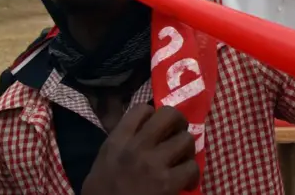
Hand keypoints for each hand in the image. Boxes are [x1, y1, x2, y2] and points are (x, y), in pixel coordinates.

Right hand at [82, 105, 199, 194]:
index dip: (153, 114)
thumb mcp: (105, 159)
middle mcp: (136, 147)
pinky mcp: (167, 183)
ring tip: (182, 160)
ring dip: (187, 150)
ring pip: (186, 139)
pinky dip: (192, 174)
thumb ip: (122, 140)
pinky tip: (185, 182)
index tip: (155, 127)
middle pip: (170, 115)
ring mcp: (153, 164)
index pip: (142, 109)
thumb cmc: (102, 192)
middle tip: (177, 135)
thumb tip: (144, 127)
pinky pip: (192, 166)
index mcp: (117, 140)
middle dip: (179, 123)